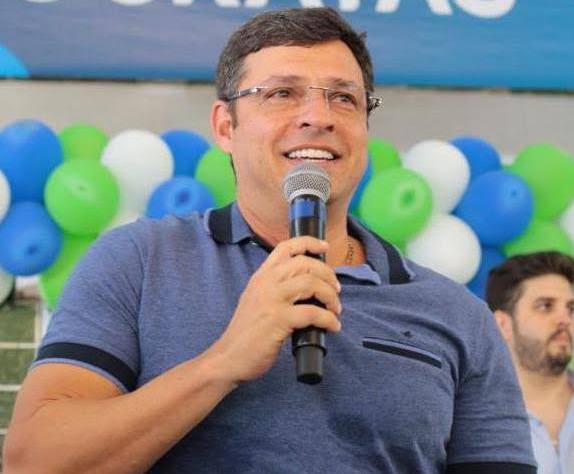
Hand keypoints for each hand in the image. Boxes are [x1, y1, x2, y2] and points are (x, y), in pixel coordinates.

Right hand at [206, 236, 341, 384]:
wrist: (228, 357)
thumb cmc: (246, 333)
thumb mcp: (256, 300)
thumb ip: (275, 288)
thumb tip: (308, 286)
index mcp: (261, 276)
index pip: (285, 247)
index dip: (309, 243)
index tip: (324, 248)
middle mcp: (266, 283)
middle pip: (305, 264)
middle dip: (328, 275)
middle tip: (335, 290)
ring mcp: (271, 300)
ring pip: (312, 284)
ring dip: (330, 296)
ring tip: (335, 309)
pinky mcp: (278, 320)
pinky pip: (313, 313)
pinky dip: (329, 319)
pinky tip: (332, 327)